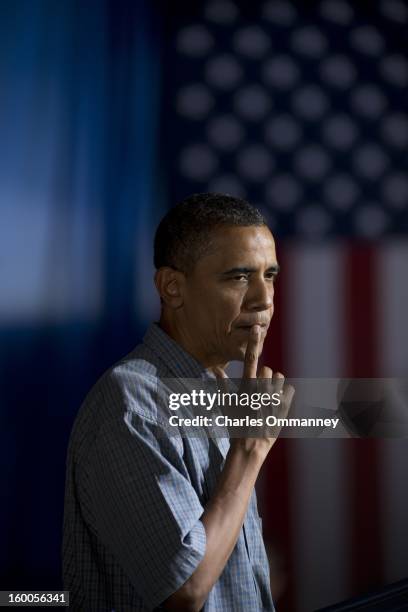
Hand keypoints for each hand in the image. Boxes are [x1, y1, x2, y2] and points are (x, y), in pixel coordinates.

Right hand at [214, 325, 293, 458]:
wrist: (250, 446)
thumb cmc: (236, 424)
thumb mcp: (227, 405)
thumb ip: (223, 385)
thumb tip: (215, 371)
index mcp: (246, 386)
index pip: (250, 358)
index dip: (253, 341)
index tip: (256, 327)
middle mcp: (261, 389)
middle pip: (267, 370)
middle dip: (264, 377)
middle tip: (258, 391)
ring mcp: (274, 397)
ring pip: (280, 378)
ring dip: (275, 384)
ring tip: (268, 396)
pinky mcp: (285, 406)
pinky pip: (290, 390)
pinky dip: (285, 394)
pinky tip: (277, 403)